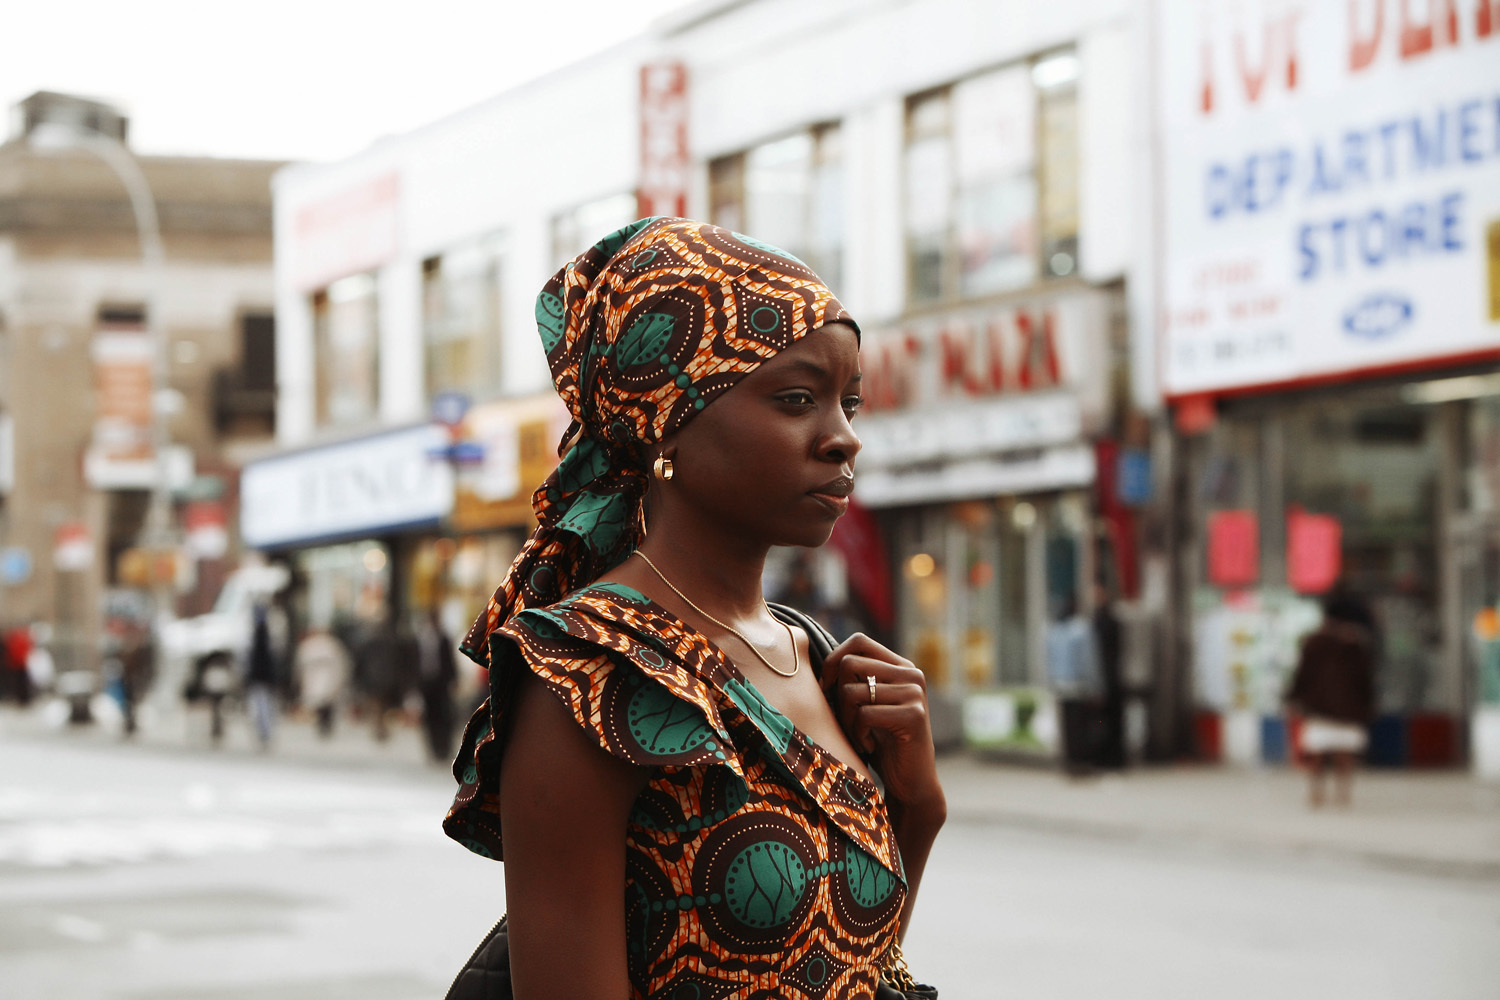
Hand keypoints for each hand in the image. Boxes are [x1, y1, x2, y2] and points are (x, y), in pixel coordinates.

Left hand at [820, 633, 942, 813]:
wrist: (911, 782)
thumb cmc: (880, 742)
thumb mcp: (865, 705)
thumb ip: (852, 681)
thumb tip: (808, 657)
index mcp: (900, 666)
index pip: (859, 641)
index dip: (834, 660)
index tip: (826, 688)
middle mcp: (911, 674)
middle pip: (849, 665)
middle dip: (837, 696)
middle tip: (846, 722)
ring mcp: (914, 693)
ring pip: (851, 692)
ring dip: (847, 721)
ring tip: (859, 737)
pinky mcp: (914, 715)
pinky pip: (864, 715)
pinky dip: (858, 735)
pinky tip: (870, 746)